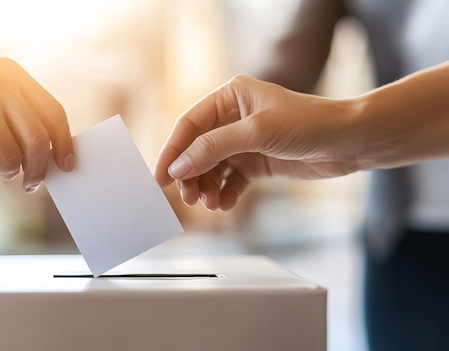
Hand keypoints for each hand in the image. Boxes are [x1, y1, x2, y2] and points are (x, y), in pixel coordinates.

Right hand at [0, 57, 74, 191]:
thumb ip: (21, 117)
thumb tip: (56, 153)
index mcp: (11, 72)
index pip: (52, 111)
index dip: (63, 142)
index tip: (67, 165)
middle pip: (37, 137)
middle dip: (39, 168)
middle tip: (32, 183)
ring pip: (11, 153)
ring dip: (6, 170)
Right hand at [155, 75, 359, 210]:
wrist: (351, 142)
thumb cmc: (311, 124)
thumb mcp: (257, 132)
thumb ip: (214, 148)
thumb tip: (179, 166)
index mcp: (231, 96)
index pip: (189, 125)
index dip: (172, 151)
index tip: (161, 178)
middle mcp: (234, 117)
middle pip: (198, 149)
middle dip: (191, 174)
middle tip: (188, 197)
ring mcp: (245, 140)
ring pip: (212, 167)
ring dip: (207, 186)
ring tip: (210, 203)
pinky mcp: (256, 161)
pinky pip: (230, 180)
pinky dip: (224, 193)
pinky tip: (225, 203)